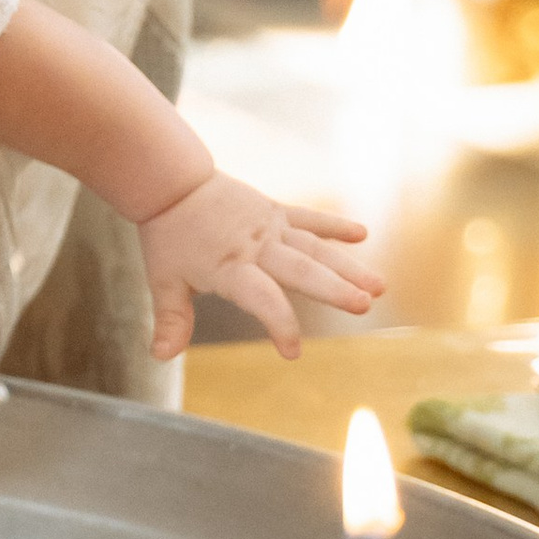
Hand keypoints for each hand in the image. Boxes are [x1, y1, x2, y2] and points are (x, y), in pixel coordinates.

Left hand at [138, 176, 378, 364]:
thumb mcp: (163, 281)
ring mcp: (269, 226)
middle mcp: (256, 246)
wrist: (172, 183)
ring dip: (348, 265)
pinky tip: (362, 234)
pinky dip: (334, 225)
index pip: (262, 299)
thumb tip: (160, 355)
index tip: (292, 351)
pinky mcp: (275, 210)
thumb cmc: (169, 236)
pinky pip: (309, 218)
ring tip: (379, 285)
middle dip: (333, 289)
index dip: (279, 324)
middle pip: (301, 269)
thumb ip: (171, 319)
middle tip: (364, 305)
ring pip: (315, 247)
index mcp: (230, 268)